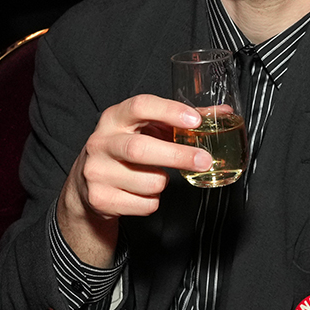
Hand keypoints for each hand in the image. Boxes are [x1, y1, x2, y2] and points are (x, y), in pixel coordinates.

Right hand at [57, 94, 210, 264]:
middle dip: (178, 156)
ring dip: (163, 182)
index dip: (169, 111)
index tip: (195, 120)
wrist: (86, 184)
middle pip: (141, 149)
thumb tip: (222, 113)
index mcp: (115, 118)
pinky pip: (144, 204)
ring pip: (148, 182)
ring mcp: (96, 172)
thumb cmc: (126, 149)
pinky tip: (142, 192)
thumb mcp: (147, 129)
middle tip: (204, 160)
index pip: (140, 106)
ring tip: (157, 176)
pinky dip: (153, 201)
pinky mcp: (99, 199)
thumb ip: (181, 120)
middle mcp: (101, 142)